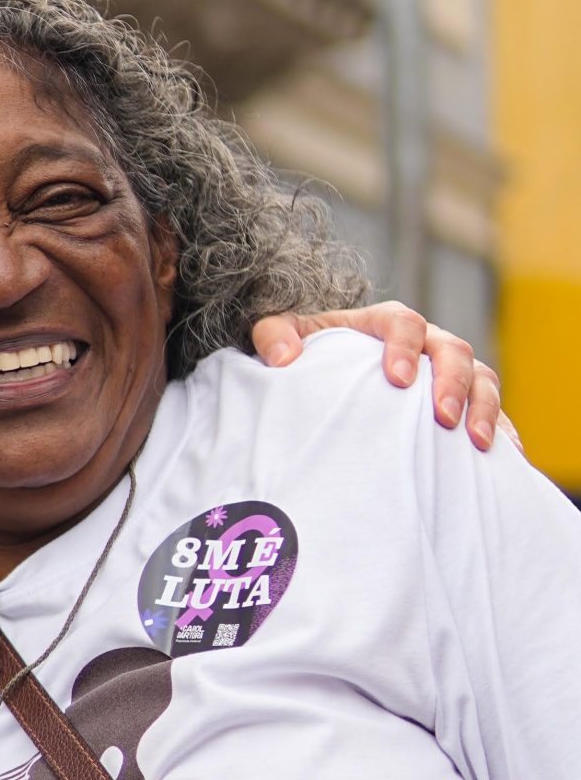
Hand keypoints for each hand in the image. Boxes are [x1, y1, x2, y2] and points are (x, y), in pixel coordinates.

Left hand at [251, 302, 510, 451]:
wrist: (328, 372)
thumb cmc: (309, 354)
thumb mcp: (282, 336)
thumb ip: (272, 334)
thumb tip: (282, 356)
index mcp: (384, 323)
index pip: (403, 322)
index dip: (403, 346)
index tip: (396, 379)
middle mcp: (425, 343)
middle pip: (453, 349)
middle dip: (452, 382)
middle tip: (442, 417)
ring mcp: (447, 373)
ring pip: (481, 377)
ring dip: (484, 407)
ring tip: (478, 443)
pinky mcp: (462, 402)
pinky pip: (494, 410)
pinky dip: (503, 429)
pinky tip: (507, 457)